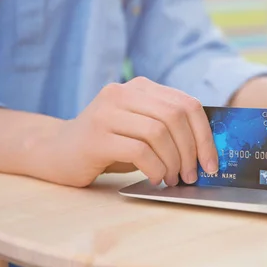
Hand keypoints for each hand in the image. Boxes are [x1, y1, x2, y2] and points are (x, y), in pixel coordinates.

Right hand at [42, 77, 217, 186]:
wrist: (56, 151)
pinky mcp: (95, 136)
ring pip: (158, 132)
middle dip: (191, 150)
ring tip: (172, 179)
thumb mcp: (140, 129)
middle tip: (191, 175)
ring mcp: (107, 112)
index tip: (211, 162)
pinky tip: (155, 179)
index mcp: (139, 87)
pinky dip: (155, 168)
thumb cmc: (107, 145)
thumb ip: (167, 128)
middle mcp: (123, 93)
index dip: (204, 134)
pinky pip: (139, 151)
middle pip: (175, 116)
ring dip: (173, 162)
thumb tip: (206, 150)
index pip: (186, 103)